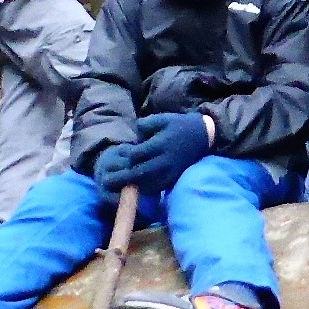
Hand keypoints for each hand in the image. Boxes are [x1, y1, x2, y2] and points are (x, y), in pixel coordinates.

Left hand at [94, 112, 213, 192]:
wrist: (202, 137)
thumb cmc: (179, 125)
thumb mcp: (161, 119)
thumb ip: (144, 125)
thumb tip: (131, 135)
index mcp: (160, 144)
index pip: (137, 154)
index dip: (126, 154)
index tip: (120, 151)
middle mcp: (164, 160)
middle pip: (140, 173)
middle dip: (122, 177)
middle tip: (106, 180)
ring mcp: (170, 171)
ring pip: (147, 183)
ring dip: (131, 186)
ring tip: (117, 187)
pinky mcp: (173, 178)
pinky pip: (157, 187)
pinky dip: (144, 189)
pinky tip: (135, 187)